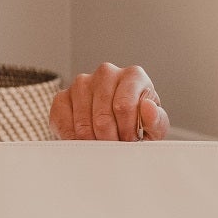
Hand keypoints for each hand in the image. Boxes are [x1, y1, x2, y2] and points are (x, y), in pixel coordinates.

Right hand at [49, 62, 168, 140]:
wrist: (117, 124)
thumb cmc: (138, 123)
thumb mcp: (154, 126)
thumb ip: (155, 120)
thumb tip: (148, 107)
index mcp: (133, 75)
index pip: (124, 106)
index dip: (126, 131)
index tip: (130, 141)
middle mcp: (106, 73)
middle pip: (102, 117)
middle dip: (110, 139)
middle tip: (116, 145)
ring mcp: (82, 82)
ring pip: (82, 122)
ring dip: (92, 140)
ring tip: (103, 142)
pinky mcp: (62, 96)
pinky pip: (63, 121)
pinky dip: (73, 137)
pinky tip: (85, 139)